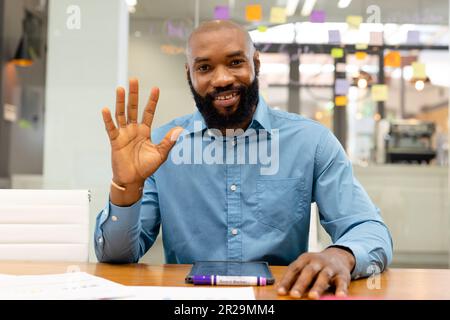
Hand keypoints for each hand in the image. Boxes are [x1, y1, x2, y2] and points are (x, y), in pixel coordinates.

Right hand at [102, 78, 182, 205]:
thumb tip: (179, 129)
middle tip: (134, 79)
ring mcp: (123, 134)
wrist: (133, 180)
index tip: (156, 88)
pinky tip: (106, 109)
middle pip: (133, 108)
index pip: (148, 112)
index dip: (152, 101)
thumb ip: (168, 141)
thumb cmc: (146, 167)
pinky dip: (108, 120)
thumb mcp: (160, 153)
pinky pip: (111, 129)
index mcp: (144, 131)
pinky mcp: (115, 141)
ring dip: (120, 102)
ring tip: (120, 88)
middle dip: (134, 94)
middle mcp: (133, 129)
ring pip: (121, 114)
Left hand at [277, 247, 354, 298]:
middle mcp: (317, 262)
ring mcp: (330, 268)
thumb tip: (279, 288)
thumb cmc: (316, 265)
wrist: (339, 256)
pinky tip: (339, 296)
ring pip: (324, 276)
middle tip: (294, 295)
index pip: (294, 269)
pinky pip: (342, 282)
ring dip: (318, 287)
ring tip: (313, 297)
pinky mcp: (342, 275)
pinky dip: (341, 290)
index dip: (287, 280)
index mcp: (305, 259)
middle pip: (308, 272)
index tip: (280, 292)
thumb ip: (294, 276)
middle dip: (301, 284)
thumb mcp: (305, 265)